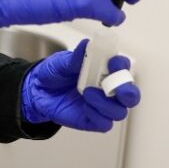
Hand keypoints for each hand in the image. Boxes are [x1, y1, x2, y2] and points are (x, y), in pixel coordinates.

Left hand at [21, 40, 139, 132]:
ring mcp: (102, 106)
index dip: (122, 66)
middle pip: (131, 95)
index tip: (112, 62)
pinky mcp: (93, 120)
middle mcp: (107, 89)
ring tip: (87, 93)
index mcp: (104, 70)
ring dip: (107, 104)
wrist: (37, 90)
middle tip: (117, 89)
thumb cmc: (55, 73)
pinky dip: (97, 116)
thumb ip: (77, 55)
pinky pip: (105, 123)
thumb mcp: (63, 61)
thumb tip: (87, 44)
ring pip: (120, 112)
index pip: (124, 69)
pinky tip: (85, 107)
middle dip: (129, 92)